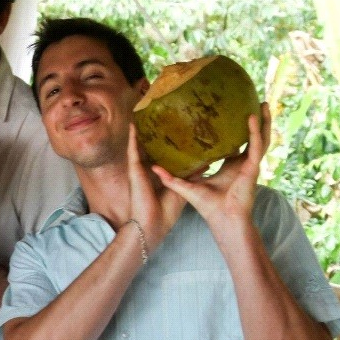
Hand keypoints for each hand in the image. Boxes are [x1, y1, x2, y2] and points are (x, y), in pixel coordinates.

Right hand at [126, 124, 189, 251]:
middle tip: (158, 116)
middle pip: (149, 147)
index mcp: (159, 174)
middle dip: (152, 133)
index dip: (167, 142)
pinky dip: (132, 138)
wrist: (153, 224)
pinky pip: (132, 150)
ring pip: (139, 146)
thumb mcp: (183, 188)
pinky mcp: (134, 170)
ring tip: (141, 115)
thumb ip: (191, 174)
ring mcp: (138, 169)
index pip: (163, 154)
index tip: (174, 129)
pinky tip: (133, 125)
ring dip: (139, 131)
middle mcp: (147, 169)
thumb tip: (207, 161)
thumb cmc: (166, 212)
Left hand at [152, 103, 270, 228]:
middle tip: (254, 102)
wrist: (221, 219)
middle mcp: (242, 163)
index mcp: (230, 166)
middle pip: (252, 137)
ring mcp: (250, 165)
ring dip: (262, 121)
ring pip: (261, 138)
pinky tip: (251, 118)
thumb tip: (153, 166)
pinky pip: (256, 146)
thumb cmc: (207, 206)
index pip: (234, 144)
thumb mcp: (187, 187)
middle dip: (255, 121)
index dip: (235, 131)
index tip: (230, 115)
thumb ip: (171, 176)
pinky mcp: (252, 168)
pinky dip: (254, 132)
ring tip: (262, 103)